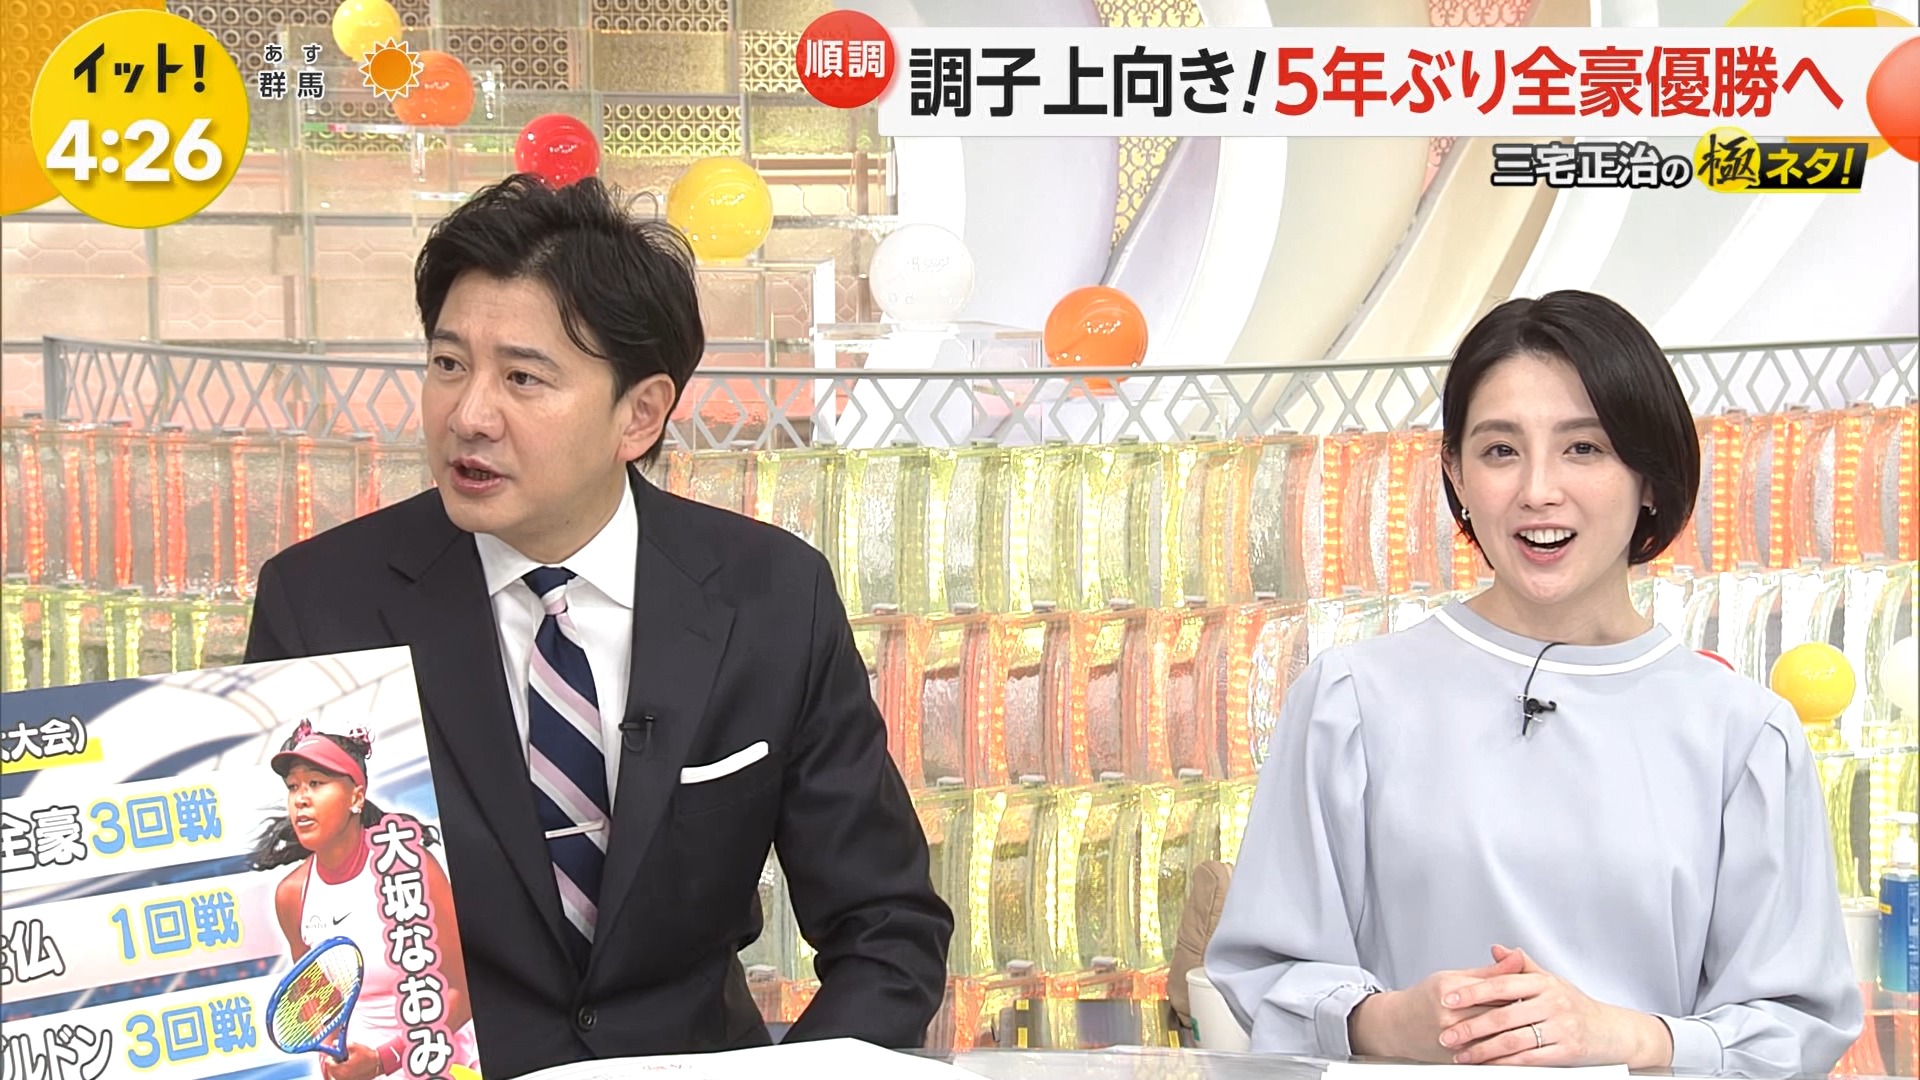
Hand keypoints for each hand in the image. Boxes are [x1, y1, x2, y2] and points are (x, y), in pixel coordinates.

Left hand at [319, 1043, 382, 1079]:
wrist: (378, 1064)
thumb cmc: (367, 1056)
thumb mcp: (353, 1046)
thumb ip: (341, 1045)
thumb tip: (334, 1044)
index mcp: (341, 1069)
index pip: (328, 1063)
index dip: (331, 1056)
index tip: (336, 1053)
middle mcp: (341, 1077)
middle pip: (331, 1069)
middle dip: (335, 1062)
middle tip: (343, 1057)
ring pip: (336, 1073)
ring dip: (339, 1067)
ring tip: (349, 1062)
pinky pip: (342, 1076)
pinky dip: (344, 1071)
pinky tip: (352, 1067)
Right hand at [1349, 946, 1528, 1062]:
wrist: (1399, 1025)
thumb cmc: (1425, 998)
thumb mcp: (1454, 976)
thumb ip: (1491, 971)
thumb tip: (1518, 957)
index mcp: (1450, 991)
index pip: (1496, 990)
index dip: (1518, 990)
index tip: (1536, 989)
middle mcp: (1450, 1017)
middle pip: (1499, 1015)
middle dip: (1521, 1013)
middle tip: (1538, 1010)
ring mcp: (1452, 1040)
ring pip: (1496, 1037)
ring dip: (1516, 1034)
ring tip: (1529, 1028)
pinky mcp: (1456, 1057)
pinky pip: (1488, 1056)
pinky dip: (1504, 1052)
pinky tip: (1515, 1047)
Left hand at [1439, 946, 1674, 1067]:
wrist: (1612, 1031)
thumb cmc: (1576, 1005)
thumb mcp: (1551, 981)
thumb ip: (1521, 967)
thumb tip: (1496, 949)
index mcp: (1544, 983)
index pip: (1500, 984)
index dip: (1472, 992)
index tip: (1448, 999)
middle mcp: (1553, 1003)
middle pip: (1502, 1016)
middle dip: (1470, 1028)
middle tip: (1447, 1035)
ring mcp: (1561, 1027)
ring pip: (1512, 1041)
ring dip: (1482, 1051)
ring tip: (1461, 1056)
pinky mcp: (1567, 1051)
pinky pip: (1529, 1059)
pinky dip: (1505, 1064)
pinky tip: (1488, 1065)